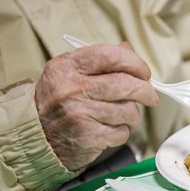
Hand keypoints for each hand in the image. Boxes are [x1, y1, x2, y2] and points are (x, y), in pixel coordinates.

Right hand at [35, 43, 158, 170]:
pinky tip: (108, 130)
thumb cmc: (59, 104)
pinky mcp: (89, 136)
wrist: (38, 139)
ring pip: (128, 110)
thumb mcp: (70, 74)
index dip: (135, 63)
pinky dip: (121, 132)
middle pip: (126, 84)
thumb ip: (100, 61)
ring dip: (132, 115)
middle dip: (145, 91)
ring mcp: (80, 113)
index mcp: (67, 67)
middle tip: (151, 96)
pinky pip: (122, 132)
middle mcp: (71, 88)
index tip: (144, 73)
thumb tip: (128, 51)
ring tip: (120, 116)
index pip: (110, 55)